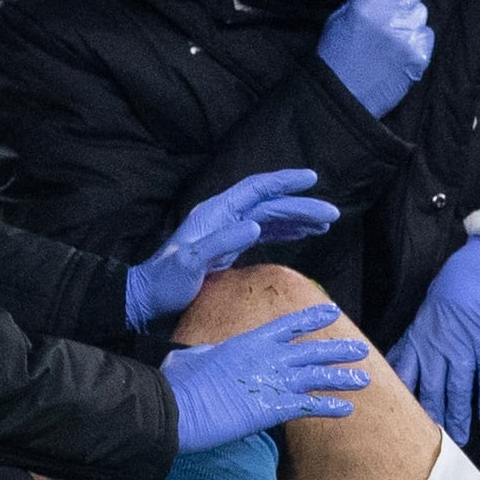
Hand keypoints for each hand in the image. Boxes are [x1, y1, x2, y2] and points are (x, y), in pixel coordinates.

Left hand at [126, 169, 339, 329]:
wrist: (148, 301)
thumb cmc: (165, 284)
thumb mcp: (190, 264)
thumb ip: (221, 243)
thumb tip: (256, 226)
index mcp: (215, 213)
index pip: (256, 189)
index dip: (284, 182)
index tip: (311, 178)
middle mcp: (223, 217)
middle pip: (270, 205)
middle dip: (301, 207)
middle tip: (332, 215)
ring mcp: (227, 232)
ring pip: (270, 218)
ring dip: (297, 219)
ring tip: (325, 224)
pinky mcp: (230, 249)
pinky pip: (264, 234)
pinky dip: (285, 232)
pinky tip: (303, 234)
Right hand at [162, 304, 371, 452]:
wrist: (178, 407)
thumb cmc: (179, 385)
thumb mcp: (193, 357)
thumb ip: (208, 353)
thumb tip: (207, 352)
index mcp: (247, 342)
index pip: (287, 325)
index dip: (312, 318)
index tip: (332, 311)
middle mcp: (266, 358)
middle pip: (311, 350)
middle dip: (337, 350)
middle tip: (360, 349)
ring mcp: (272, 382)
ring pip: (317, 376)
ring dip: (342, 377)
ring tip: (363, 378)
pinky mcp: (273, 408)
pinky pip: (310, 406)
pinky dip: (331, 407)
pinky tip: (347, 408)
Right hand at [316, 0, 431, 117]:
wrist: (343, 95)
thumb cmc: (336, 53)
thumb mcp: (341, 15)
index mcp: (372, 2)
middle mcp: (395, 16)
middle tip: (387, 10)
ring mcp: (410, 37)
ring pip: (421, 12)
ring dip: (409, 17)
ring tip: (391, 31)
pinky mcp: (420, 56)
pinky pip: (427, 34)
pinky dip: (416, 37)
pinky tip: (399, 47)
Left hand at [389, 236, 479, 444]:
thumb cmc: (459, 279)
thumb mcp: (430, 305)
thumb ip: (419, 335)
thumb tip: (405, 358)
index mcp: (421, 335)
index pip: (403, 373)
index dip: (399, 399)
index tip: (393, 420)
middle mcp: (440, 346)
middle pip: (430, 391)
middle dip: (429, 419)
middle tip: (429, 443)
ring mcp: (466, 348)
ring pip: (458, 392)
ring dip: (458, 418)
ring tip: (459, 440)